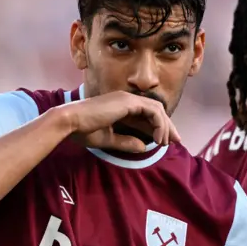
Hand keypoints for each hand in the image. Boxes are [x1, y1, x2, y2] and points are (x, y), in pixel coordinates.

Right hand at [59, 91, 180, 152]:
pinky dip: (159, 123)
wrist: (70, 122)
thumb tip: (142, 147)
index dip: (157, 128)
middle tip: (176, 140)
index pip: (145, 115)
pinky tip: (158, 138)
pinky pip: (153, 111)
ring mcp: (128, 98)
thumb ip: (125, 142)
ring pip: (157, 109)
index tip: (164, 142)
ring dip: (165, 125)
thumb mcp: (108, 139)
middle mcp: (126, 99)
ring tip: (166, 142)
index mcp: (120, 106)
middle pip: (155, 110)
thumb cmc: (83, 130)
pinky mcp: (129, 101)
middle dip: (167, 126)